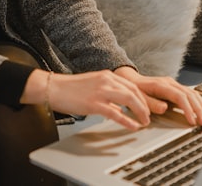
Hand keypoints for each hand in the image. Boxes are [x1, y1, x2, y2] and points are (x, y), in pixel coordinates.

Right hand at [22, 69, 153, 130]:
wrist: (53, 88)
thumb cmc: (70, 88)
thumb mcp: (93, 85)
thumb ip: (107, 92)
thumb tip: (118, 106)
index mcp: (107, 75)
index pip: (132, 85)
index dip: (142, 97)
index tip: (147, 107)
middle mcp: (106, 80)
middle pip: (134, 91)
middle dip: (144, 105)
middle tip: (148, 116)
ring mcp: (100, 91)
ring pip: (129, 99)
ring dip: (140, 111)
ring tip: (144, 121)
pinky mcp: (94, 103)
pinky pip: (115, 113)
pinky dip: (127, 120)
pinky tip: (133, 126)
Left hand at [113, 66, 201, 127]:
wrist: (131, 79)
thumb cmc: (134, 89)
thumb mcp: (139, 97)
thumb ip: (151, 103)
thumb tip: (164, 108)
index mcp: (162, 85)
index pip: (180, 97)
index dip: (188, 109)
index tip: (192, 121)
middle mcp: (171, 83)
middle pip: (190, 95)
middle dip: (199, 110)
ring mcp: (174, 85)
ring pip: (193, 94)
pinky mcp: (176, 88)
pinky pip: (191, 95)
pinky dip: (200, 103)